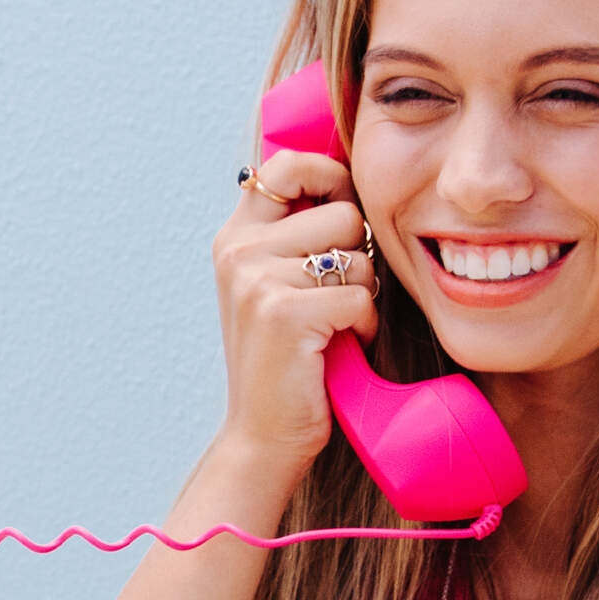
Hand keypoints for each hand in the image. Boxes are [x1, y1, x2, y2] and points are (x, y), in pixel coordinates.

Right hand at [211, 147, 378, 468]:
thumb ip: (296, 234)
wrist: (263, 435)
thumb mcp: (277, 285)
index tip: (342, 214)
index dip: (331, 177)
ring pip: (357, 256)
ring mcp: (256, 280)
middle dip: (358, 256)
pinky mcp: (283, 313)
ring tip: (334, 325)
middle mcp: (239, 251)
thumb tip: (347, 178)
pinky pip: (359, 296)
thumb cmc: (287, 360)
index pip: (289, 164)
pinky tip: (339, 346)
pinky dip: (363, 325)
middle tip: (334, 297)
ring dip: (362, 294)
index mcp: (236, 237)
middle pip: (344, 211)